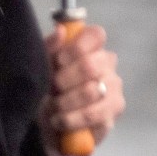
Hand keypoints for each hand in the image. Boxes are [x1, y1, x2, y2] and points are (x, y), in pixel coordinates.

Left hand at [41, 23, 124, 155]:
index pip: (96, 35)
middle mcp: (108, 65)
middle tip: (52, 89)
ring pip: (91, 91)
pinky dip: (70, 120)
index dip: (75, 48)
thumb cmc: (47, 89)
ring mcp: (114, 89)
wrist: (48, 124)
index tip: (59, 61)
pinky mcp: (113, 113)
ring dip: (64, 102)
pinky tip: (60, 121)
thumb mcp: (41, 66)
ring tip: (53, 108)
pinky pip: (92, 115)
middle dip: (63, 80)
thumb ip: (49, 47)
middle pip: (90, 65)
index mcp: (91, 47)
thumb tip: (60, 30)